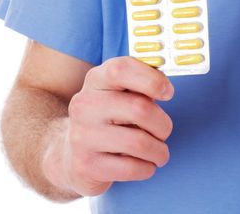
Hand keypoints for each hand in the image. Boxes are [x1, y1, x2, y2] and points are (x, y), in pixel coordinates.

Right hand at [43, 56, 173, 196]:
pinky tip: (140, 164)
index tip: (167, 92)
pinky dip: (147, 168)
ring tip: (156, 152)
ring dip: (159, 151)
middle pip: (140, 109)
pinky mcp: (86, 164)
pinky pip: (133, 168)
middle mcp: (84, 105)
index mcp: (94, 81)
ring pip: (140, 143)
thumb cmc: (108, 120)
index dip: (150, 79)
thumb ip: (140, 84)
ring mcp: (82, 135)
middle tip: (163, 131)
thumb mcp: (117, 94)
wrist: (72, 154)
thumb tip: (164, 85)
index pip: (120, 70)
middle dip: (163, 125)